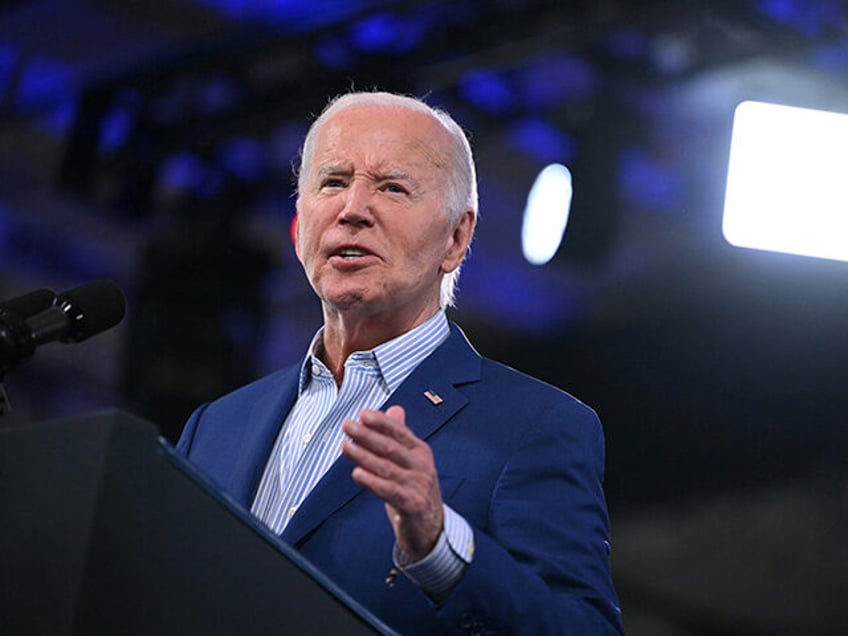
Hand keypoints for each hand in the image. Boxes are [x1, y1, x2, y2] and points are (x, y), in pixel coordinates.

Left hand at [341, 405, 443, 560]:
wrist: (431, 527)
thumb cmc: (414, 490)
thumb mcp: (409, 461)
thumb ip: (399, 436)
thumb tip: (394, 409)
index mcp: (420, 451)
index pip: (399, 432)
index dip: (381, 422)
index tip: (363, 413)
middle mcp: (422, 466)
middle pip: (390, 447)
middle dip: (367, 435)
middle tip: (347, 425)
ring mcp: (419, 485)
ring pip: (387, 467)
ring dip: (364, 456)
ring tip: (345, 446)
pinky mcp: (413, 505)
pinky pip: (390, 491)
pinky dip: (372, 482)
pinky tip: (357, 474)